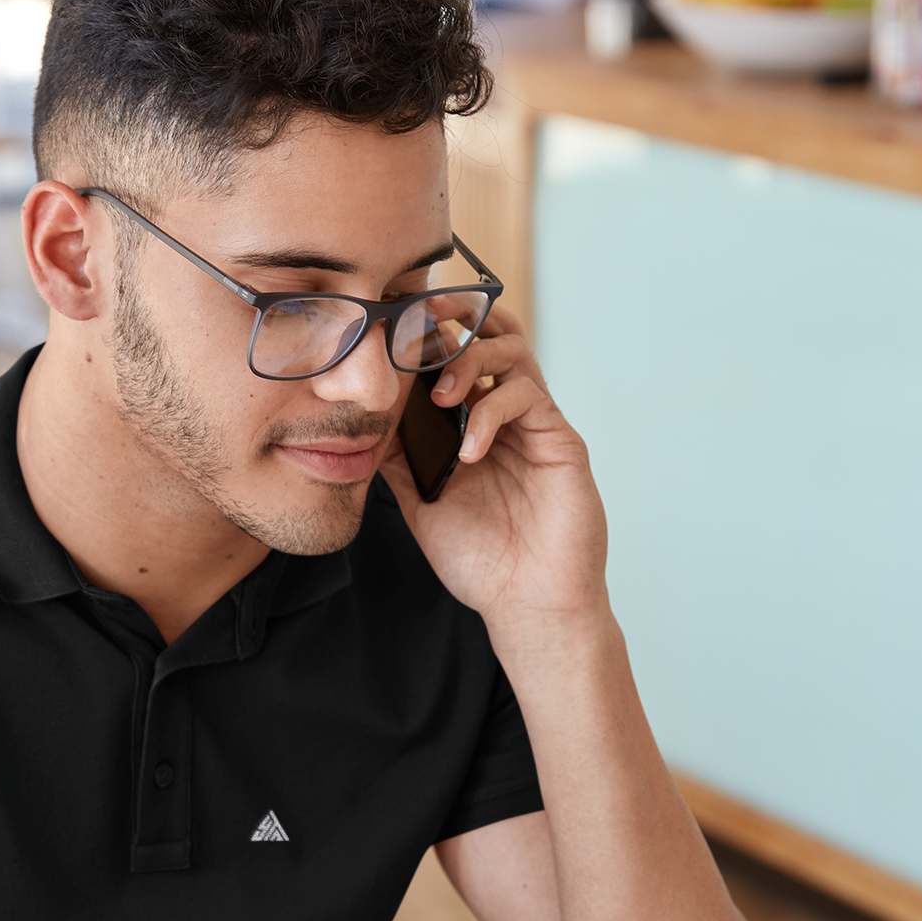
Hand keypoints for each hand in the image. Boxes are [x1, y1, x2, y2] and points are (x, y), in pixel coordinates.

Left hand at [382, 308, 610, 645]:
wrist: (527, 604)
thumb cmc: (481, 560)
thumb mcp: (422, 501)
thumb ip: (399, 458)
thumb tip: (361, 419)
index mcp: (474, 422)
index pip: (455, 354)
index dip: (428, 333)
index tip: (391, 329)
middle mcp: (506, 414)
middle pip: (491, 333)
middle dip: (456, 316)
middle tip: (421, 321)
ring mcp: (535, 424)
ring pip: (512, 350)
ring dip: (470, 360)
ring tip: (442, 395)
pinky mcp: (560, 441)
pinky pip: (527, 397)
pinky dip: (490, 413)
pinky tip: (469, 451)